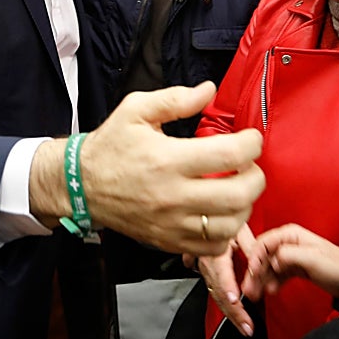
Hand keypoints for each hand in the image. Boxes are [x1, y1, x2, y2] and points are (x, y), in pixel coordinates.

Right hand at [42, 81, 263, 255]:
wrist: (82, 185)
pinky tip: (220, 212)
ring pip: (230, 226)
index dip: (252, 144)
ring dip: (244, 206)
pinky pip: (213, 248)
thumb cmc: (111, 146)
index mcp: (167, 159)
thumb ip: (175, 99)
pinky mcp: (169, 241)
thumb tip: (209, 91)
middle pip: (238, 195)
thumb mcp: (136, 109)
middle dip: (256, 177)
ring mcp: (172, 223)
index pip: (229, 155)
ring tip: (236, 188)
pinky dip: (226, 232)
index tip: (251, 138)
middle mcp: (173, 195)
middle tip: (248, 165)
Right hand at [196, 222, 257, 336]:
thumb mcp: (238, 228)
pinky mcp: (204, 274)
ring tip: (244, 326)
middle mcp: (207, 263)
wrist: (203, 221)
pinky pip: (214, 292)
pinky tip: (232, 316)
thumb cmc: (221, 221)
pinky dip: (224, 305)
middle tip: (247, 327)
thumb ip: (250, 247)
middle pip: (218, 292)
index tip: (235, 300)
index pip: (221, 273)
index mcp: (215, 251)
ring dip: (230, 312)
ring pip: (215, 295)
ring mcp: (203, 270)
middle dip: (234, 312)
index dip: (227, 287)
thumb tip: (260, 263)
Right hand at [245, 223, 338, 298]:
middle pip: (263, 256)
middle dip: (255, 273)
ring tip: (257, 294)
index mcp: (291, 234)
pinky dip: (272, 283)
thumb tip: (272, 259)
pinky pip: (277, 275)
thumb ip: (288, 255)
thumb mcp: (312, 258)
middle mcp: (288, 243)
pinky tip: (271, 291)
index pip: (263, 243)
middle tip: (250, 289)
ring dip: (261, 280)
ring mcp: (291, 256)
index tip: (251, 274)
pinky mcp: (295, 268)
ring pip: (268, 267)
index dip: (254, 258)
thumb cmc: (337, 266)